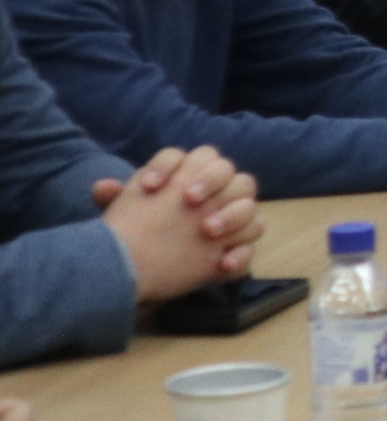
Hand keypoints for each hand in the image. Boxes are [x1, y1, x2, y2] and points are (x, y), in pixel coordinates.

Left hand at [98, 146, 262, 298]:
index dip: (170, 166)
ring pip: (248, 205)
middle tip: (189, 199)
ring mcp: (232, 218)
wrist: (145, 264)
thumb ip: (117, 198)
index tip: (148, 187)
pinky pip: (251, 248)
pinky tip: (222, 264)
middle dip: (211, 181)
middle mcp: (218, 192)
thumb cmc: (141, 230)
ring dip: (232, 215)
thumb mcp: (127, 214)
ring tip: (207, 229)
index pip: (192, 156)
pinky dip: (241, 254)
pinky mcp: (238, 248)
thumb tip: (101, 187)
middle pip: (228, 172)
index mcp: (193, 174)